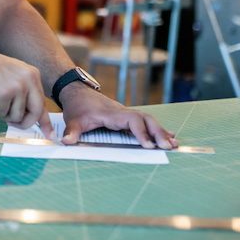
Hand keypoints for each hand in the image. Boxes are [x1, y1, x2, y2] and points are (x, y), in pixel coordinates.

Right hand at [0, 50, 52, 136]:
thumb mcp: (13, 76)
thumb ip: (25, 93)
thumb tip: (31, 116)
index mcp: (33, 74)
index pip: (42, 102)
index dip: (45, 121)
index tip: (50, 134)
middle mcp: (28, 80)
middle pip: (34, 113)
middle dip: (24, 122)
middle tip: (13, 123)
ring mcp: (17, 87)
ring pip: (16, 116)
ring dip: (3, 112)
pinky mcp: (4, 94)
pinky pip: (2, 113)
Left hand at [58, 83, 177, 149]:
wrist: (77, 92)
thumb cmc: (77, 107)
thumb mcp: (73, 120)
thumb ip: (71, 132)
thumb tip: (66, 142)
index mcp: (112, 113)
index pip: (132, 121)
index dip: (141, 132)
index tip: (148, 145)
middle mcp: (122, 112)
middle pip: (145, 119)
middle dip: (158, 132)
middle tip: (169, 146)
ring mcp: (125, 114)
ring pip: (148, 120)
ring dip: (160, 131)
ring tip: (174, 144)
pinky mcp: (126, 117)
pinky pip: (145, 122)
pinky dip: (157, 129)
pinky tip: (169, 136)